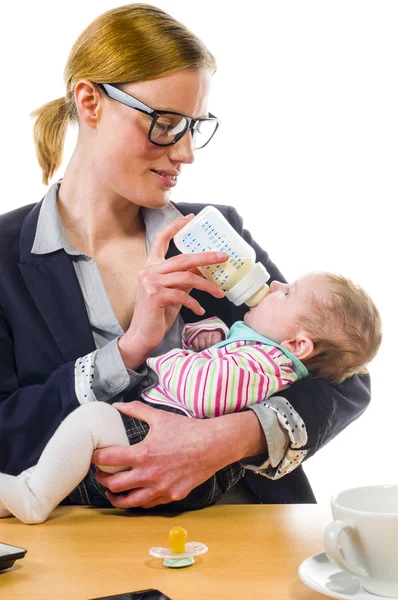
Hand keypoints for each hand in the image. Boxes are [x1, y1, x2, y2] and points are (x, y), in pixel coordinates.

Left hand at [92, 401, 246, 508]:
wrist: (214, 445)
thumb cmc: (187, 430)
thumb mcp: (159, 417)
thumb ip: (136, 410)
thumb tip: (117, 405)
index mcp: (143, 454)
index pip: (108, 460)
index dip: (95, 458)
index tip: (92, 456)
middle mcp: (149, 474)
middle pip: (114, 485)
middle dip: (102, 479)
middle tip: (100, 473)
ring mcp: (160, 488)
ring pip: (129, 502)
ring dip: (116, 497)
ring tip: (111, 491)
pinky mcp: (171, 496)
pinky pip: (148, 504)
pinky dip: (138, 500)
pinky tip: (135, 493)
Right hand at [118, 215, 227, 368]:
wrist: (142, 335)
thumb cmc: (158, 314)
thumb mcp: (174, 292)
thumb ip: (184, 279)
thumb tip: (203, 270)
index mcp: (151, 266)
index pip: (160, 239)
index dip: (175, 226)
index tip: (190, 218)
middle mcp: (148, 271)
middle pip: (182, 257)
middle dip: (206, 257)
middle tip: (224, 257)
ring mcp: (150, 283)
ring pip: (186, 277)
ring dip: (207, 286)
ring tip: (220, 293)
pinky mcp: (154, 296)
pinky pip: (182, 295)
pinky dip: (194, 303)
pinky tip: (200, 310)